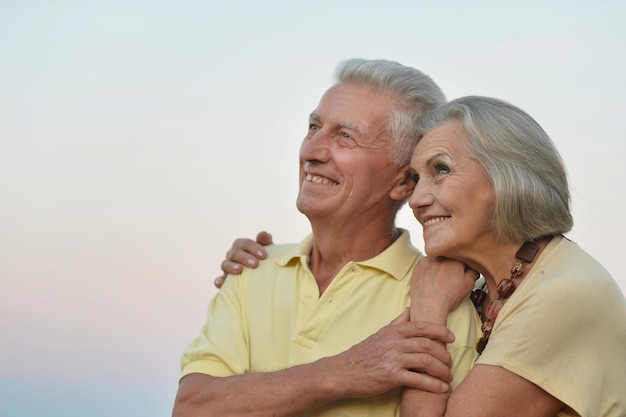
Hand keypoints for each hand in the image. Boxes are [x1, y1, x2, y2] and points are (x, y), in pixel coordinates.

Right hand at [213, 231, 273, 287]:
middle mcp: (232, 254)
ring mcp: (227, 267)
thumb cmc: (263, 259)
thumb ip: (265, 241)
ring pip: (225, 264)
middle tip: (255, 264)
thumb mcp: (266, 250)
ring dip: (231, 266)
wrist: (261, 274)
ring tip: (239, 270)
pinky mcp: (225, 280)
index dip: (254, 248)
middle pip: (235, 253)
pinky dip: (219, 281)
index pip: (245, 243)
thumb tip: (264, 234)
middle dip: (244, 257)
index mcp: (242, 245)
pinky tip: (221, 283)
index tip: (264, 255)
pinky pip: (219, 280)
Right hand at [326, 308, 455, 396]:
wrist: (342, 372)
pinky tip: (442, 387)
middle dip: (444, 354)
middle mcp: (393, 343)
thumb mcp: (380, 334)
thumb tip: (410, 309)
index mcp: (392, 331)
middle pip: (427, 344)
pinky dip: (433, 384)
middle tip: (451, 362)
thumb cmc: (362, 354)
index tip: (451, 337)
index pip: (421, 326)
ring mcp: (392, 359)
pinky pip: (418, 380)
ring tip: (448, 376)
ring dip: (442, 369)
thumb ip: (397, 323)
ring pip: (426, 361)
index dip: (440, 331)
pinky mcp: (390, 376)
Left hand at [410, 257, 478, 319]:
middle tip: (450, 279)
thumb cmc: (448, 297)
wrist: (429, 306)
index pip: (461, 257)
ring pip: (437, 260)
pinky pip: (426, 265)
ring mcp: (427, 260)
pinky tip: (431, 281)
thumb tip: (474, 267)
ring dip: (439, 266)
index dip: (462, 267)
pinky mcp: (418, 266)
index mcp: (455, 258)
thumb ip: (474, 272)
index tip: (460, 274)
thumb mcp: (468, 285)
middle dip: (450, 266)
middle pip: (448, 257)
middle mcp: (441, 256)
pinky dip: (429, 271)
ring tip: (439, 281)